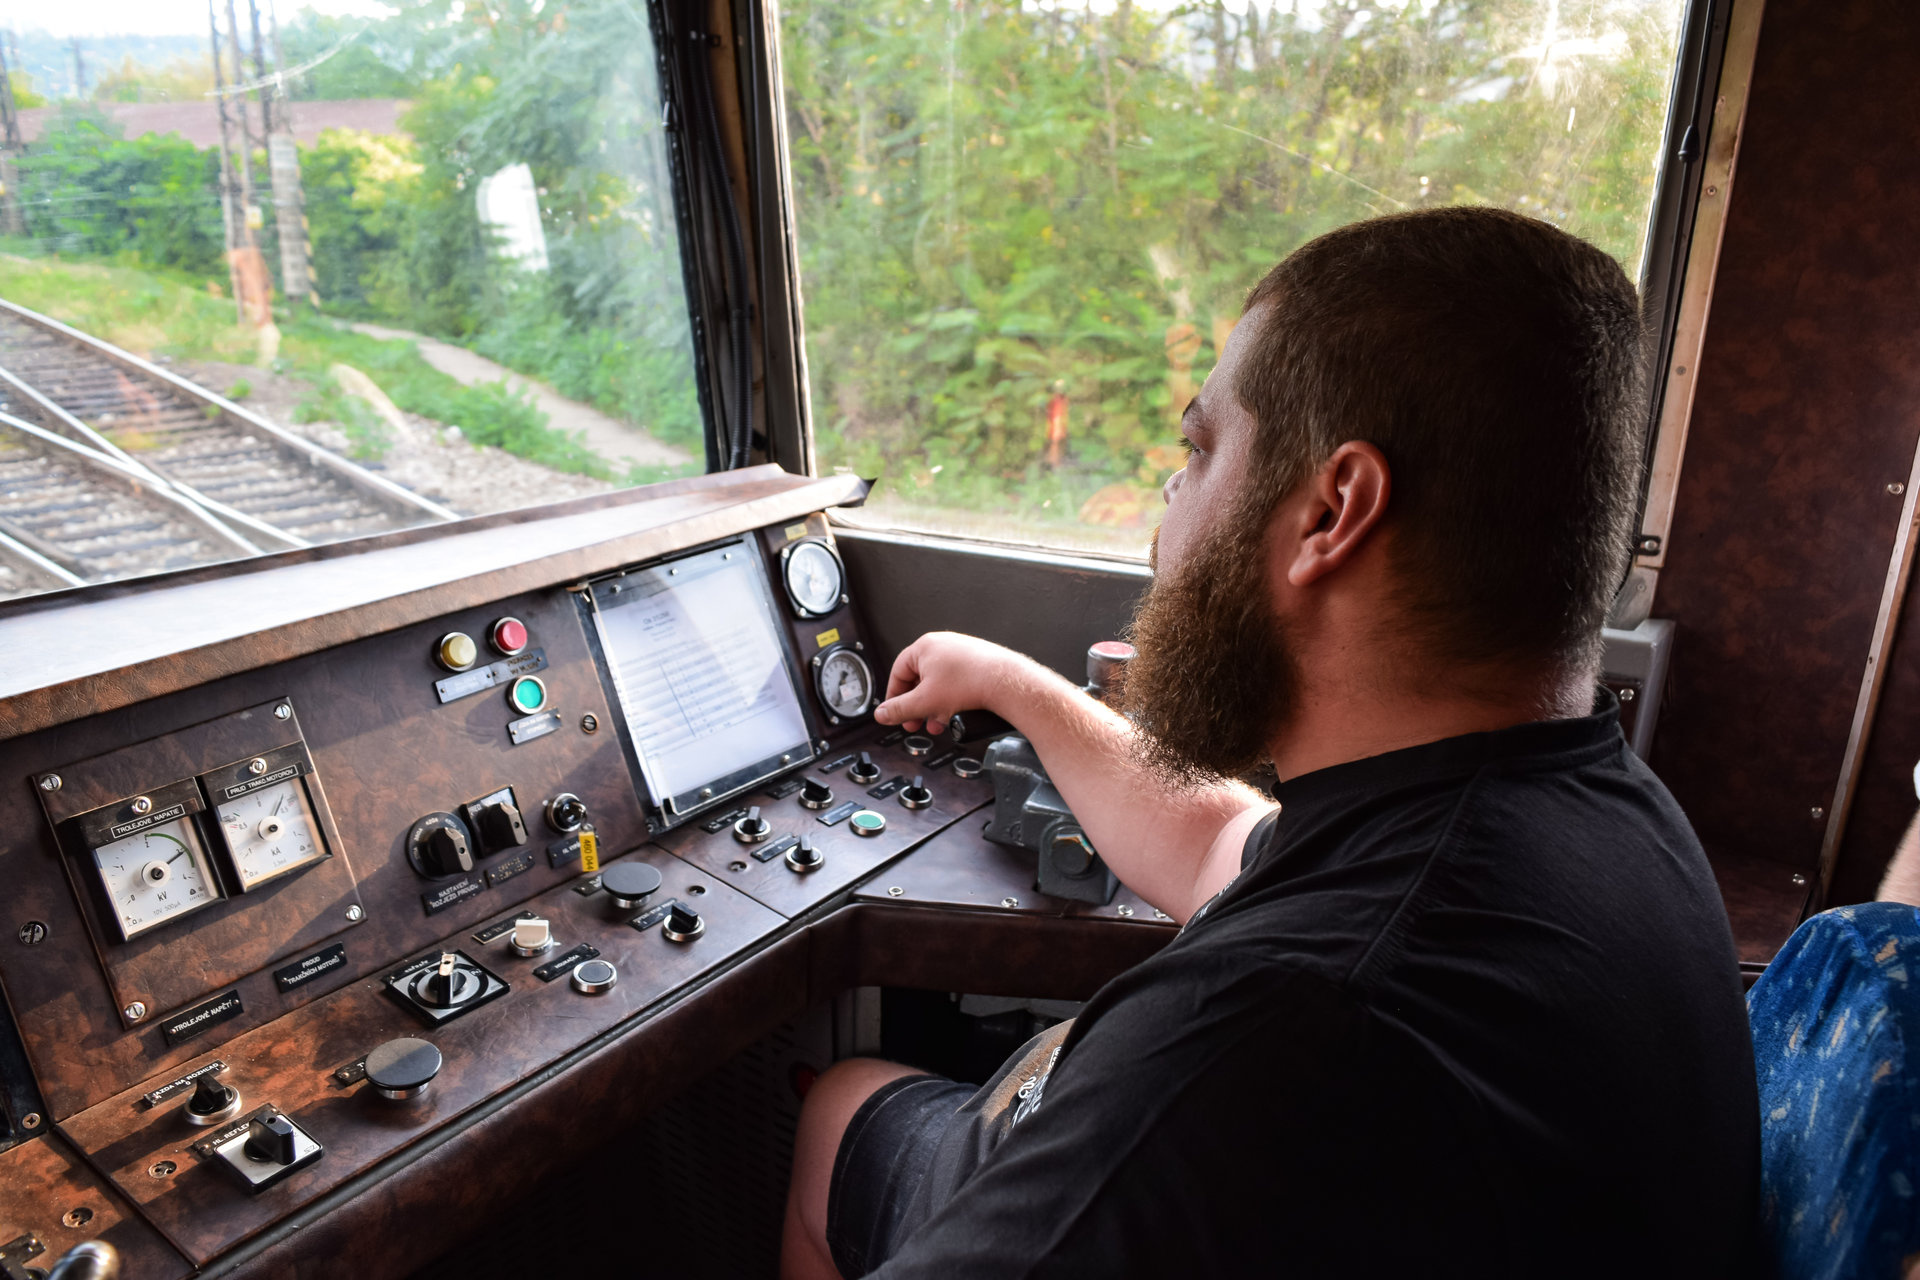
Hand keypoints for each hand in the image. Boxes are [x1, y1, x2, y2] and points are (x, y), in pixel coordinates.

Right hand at [873, 632, 1024, 735]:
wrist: (1005, 683)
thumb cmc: (969, 683)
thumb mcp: (924, 702)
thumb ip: (899, 709)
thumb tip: (882, 714)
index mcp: (925, 646)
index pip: (899, 672)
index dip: (894, 696)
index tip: (895, 711)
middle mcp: (943, 645)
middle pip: (920, 679)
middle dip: (917, 705)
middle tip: (916, 721)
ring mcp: (962, 652)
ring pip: (939, 683)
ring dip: (934, 706)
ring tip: (938, 722)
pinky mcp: (978, 662)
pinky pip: (957, 682)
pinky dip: (952, 699)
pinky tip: (955, 714)